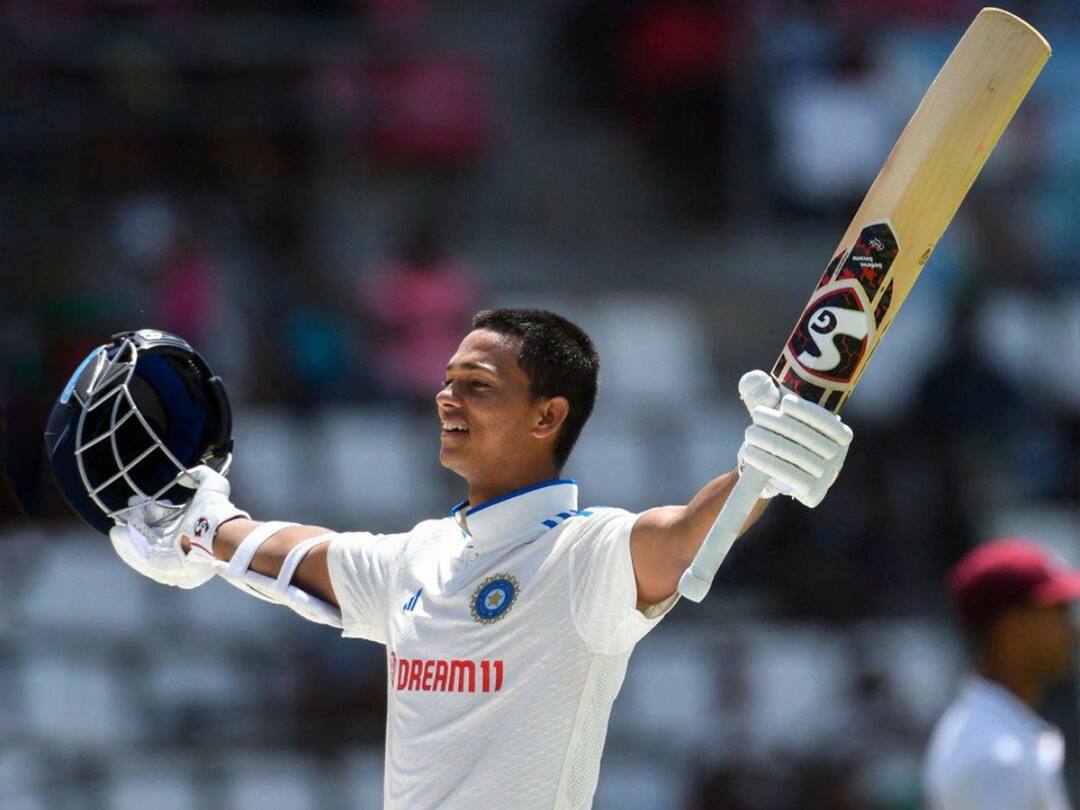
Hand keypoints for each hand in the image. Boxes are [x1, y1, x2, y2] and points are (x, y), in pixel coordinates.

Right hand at [108, 465, 247, 588]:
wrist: (217, 529)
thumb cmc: (216, 509)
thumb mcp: (212, 485)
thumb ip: (200, 475)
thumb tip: (182, 477)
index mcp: (186, 528)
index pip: (162, 521)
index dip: (148, 511)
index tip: (137, 500)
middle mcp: (178, 544)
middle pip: (150, 535)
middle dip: (135, 524)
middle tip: (124, 512)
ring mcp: (171, 557)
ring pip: (142, 547)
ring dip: (129, 536)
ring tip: (117, 524)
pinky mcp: (163, 566)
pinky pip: (141, 558)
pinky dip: (127, 547)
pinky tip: (118, 533)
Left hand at [736, 370, 852, 507]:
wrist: (781, 473)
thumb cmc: (782, 436)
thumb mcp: (779, 414)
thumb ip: (767, 394)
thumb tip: (753, 378)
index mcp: (840, 434)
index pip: (826, 420)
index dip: (806, 410)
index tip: (784, 402)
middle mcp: (838, 455)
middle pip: (806, 437)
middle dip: (778, 424)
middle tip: (756, 416)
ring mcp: (827, 475)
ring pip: (794, 454)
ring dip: (768, 441)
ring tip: (749, 433)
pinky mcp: (813, 492)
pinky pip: (788, 474)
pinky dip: (767, 462)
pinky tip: (749, 453)